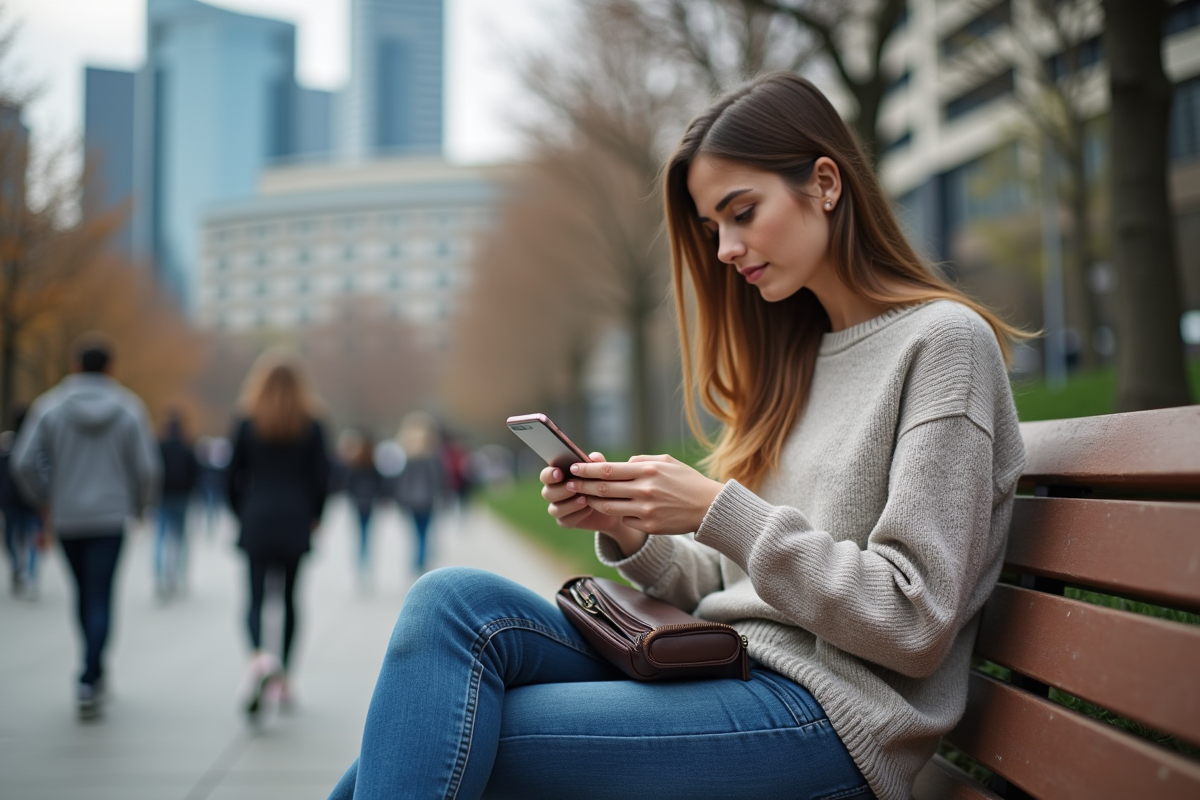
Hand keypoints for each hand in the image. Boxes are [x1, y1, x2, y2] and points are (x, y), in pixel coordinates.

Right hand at [541, 453, 646, 555]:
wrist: (613, 505)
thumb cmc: (601, 484)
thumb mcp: (602, 473)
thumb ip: (597, 464)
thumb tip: (594, 457)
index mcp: (558, 477)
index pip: (546, 475)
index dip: (549, 474)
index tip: (559, 473)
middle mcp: (554, 492)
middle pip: (547, 493)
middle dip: (560, 490)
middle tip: (573, 487)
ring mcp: (558, 508)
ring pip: (554, 509)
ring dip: (569, 504)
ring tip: (584, 499)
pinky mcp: (566, 521)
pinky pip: (565, 521)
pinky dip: (577, 515)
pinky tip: (589, 509)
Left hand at [565, 454, 723, 536]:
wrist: (708, 507)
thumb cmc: (686, 481)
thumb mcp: (666, 462)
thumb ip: (640, 461)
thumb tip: (620, 465)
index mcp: (647, 470)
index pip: (608, 469)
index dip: (587, 469)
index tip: (573, 468)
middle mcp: (645, 490)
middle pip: (603, 488)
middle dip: (582, 485)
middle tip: (568, 483)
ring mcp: (646, 510)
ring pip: (608, 506)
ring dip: (592, 501)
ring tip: (583, 497)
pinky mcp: (649, 526)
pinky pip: (624, 520)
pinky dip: (616, 514)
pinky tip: (611, 509)